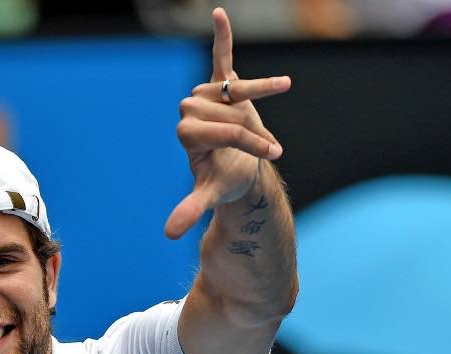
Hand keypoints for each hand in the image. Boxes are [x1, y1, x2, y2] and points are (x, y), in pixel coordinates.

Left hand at [165, 7, 290, 239]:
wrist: (238, 168)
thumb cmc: (225, 180)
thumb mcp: (211, 194)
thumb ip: (191, 208)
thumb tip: (169, 234)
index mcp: (186, 134)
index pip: (220, 130)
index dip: (248, 143)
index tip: (273, 154)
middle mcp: (190, 111)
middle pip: (229, 112)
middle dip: (253, 130)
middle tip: (266, 147)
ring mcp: (207, 95)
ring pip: (239, 90)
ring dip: (260, 95)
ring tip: (281, 93)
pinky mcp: (224, 83)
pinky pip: (222, 56)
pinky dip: (222, 35)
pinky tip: (219, 13)